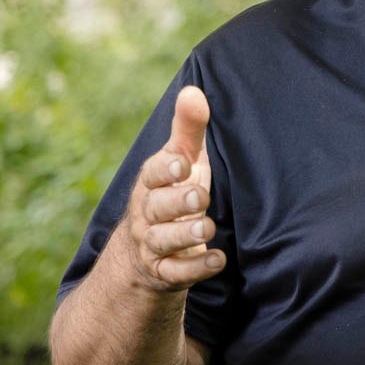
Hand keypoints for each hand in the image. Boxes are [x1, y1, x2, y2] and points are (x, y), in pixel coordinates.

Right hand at [122, 85, 224, 290]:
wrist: (149, 250)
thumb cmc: (174, 191)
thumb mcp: (182, 160)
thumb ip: (188, 129)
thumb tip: (193, 91)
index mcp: (151, 184)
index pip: (152, 174)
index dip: (165, 170)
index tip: (182, 164)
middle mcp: (147, 215)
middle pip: (155, 208)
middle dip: (176, 202)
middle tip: (199, 197)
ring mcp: (153, 245)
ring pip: (162, 241)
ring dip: (184, 234)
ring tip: (206, 226)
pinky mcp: (165, 272)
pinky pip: (176, 273)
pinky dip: (195, 268)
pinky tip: (217, 259)